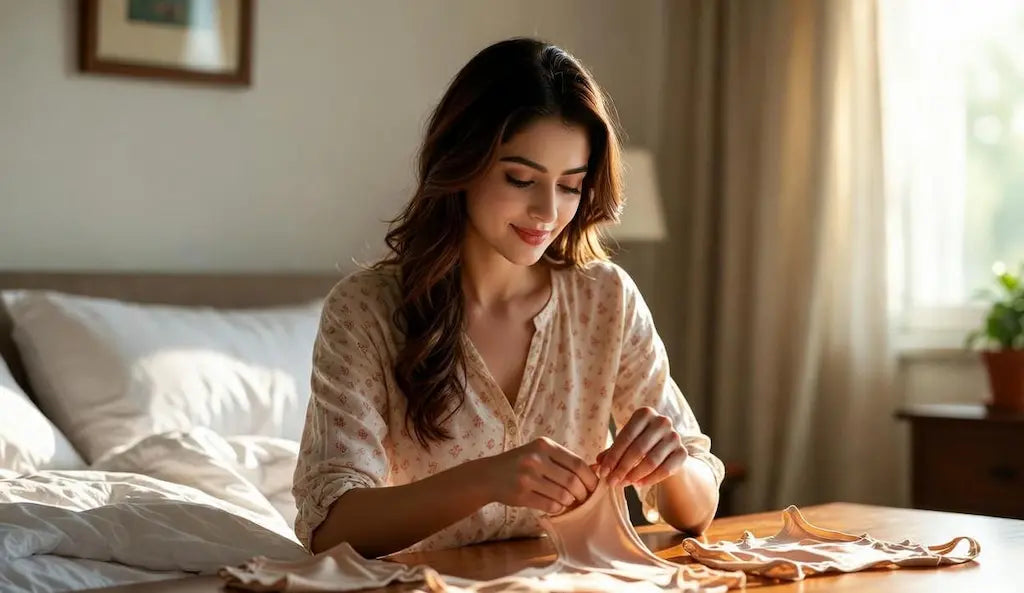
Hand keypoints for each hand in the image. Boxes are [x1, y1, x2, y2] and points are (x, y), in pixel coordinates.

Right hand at [479, 437, 598, 514]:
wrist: (488, 475)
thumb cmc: (521, 464)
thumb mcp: (540, 453)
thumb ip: (563, 461)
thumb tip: (595, 471)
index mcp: (544, 445)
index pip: (577, 463)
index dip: (591, 478)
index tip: (595, 487)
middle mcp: (535, 459)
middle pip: (572, 481)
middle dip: (583, 493)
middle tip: (584, 499)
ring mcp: (527, 477)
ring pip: (563, 495)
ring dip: (570, 502)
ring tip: (569, 501)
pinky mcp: (521, 495)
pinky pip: (550, 505)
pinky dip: (558, 508)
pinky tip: (556, 506)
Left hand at [597, 406, 688, 488]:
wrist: (667, 450)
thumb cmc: (639, 444)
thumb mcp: (625, 444)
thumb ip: (611, 452)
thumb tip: (597, 464)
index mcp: (645, 413)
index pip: (625, 437)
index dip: (612, 457)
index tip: (603, 473)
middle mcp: (662, 421)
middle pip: (638, 449)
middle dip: (622, 468)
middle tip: (611, 482)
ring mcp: (674, 436)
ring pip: (651, 461)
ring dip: (635, 475)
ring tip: (624, 483)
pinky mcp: (683, 453)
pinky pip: (665, 470)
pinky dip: (650, 479)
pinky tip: (638, 484)